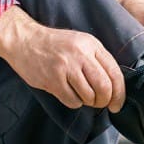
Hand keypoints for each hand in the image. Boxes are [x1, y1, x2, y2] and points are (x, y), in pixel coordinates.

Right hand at [0, 6, 125, 111]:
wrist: (24, 40)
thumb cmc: (53, 45)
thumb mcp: (80, 43)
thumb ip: (96, 60)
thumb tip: (113, 86)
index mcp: (91, 44)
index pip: (115, 73)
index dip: (119, 93)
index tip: (117, 104)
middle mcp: (81, 54)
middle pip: (104, 87)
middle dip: (105, 101)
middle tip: (100, 104)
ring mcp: (66, 67)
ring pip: (89, 96)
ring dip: (88, 102)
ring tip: (81, 96)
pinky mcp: (53, 79)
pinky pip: (72, 101)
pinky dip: (74, 102)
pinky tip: (68, 94)